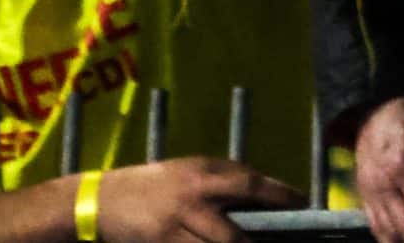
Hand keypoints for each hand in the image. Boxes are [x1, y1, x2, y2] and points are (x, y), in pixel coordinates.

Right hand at [96, 156, 299, 242]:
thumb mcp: (190, 168)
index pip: (249, 185)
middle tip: (281, 242)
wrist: (100, 201)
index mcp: (201, 176)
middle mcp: (190, 205)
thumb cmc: (155, 182)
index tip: (303, 204)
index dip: (280, 197)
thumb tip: (262, 192)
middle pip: (232, 237)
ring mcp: (173, 233)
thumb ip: (224, 178)